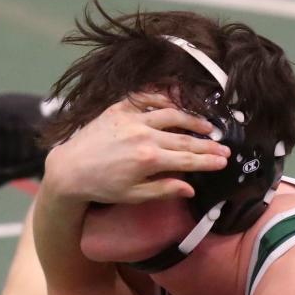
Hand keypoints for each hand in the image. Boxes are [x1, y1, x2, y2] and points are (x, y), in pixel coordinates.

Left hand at [45, 93, 229, 204]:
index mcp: (148, 159)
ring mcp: (131, 118)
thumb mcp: (134, 195)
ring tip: (208, 126)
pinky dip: (165, 99)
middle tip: (224, 147)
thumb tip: (190, 188)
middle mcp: (143, 134)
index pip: (187, 158)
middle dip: (207, 143)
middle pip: (184, 137)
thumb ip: (164, 189)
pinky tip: (178, 105)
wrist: (70, 169)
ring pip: (171, 114)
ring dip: (192, 119)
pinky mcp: (119, 108)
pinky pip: (148, 99)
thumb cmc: (102, 187)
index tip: (224, 161)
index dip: (208, 160)